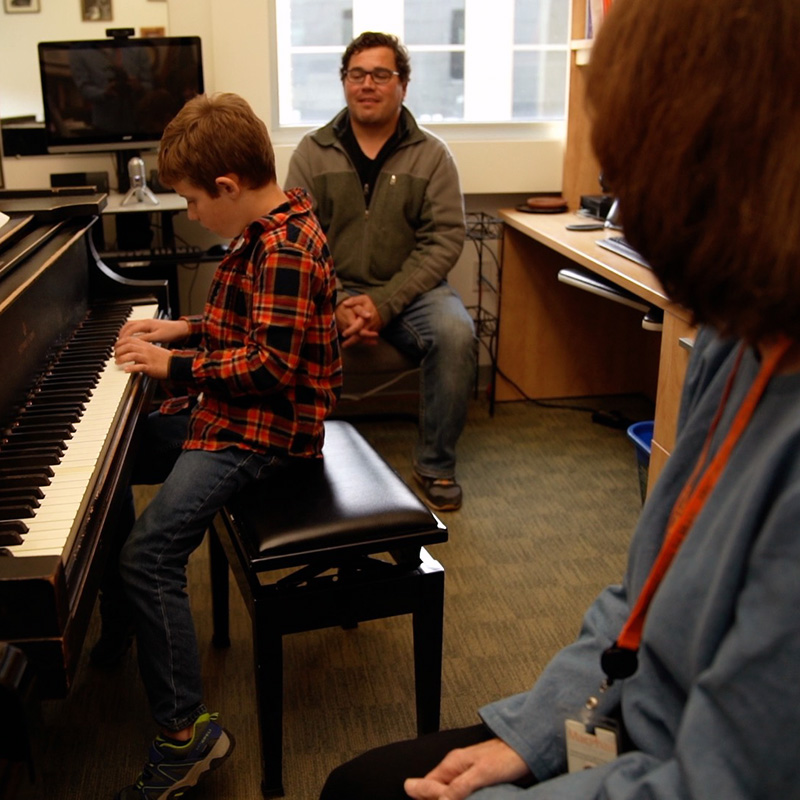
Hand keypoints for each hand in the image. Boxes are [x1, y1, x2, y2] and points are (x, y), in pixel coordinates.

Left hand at [114, 335, 171, 378]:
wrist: (175, 364)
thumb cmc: (163, 358)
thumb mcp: (152, 349)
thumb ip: (141, 348)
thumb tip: (130, 349)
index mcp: (145, 344)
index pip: (129, 339)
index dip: (119, 343)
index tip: (116, 347)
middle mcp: (145, 350)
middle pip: (128, 346)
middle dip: (118, 351)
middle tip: (115, 356)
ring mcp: (147, 358)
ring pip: (131, 355)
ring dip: (122, 359)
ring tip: (118, 362)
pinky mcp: (150, 367)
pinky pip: (139, 367)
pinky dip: (131, 368)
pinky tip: (126, 370)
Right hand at [117, 318, 189, 343]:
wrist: (179, 329)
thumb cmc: (170, 332)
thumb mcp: (157, 337)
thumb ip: (145, 339)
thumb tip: (134, 342)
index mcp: (146, 324)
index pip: (129, 329)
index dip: (123, 337)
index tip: (119, 344)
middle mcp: (144, 321)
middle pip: (127, 325)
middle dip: (121, 333)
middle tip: (117, 342)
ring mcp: (146, 322)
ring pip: (130, 325)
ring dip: (124, 332)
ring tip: (121, 340)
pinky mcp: (148, 325)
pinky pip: (135, 326)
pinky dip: (130, 331)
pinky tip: (130, 338)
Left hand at [335, 294, 381, 348]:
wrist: (384, 304)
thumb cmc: (370, 302)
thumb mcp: (362, 298)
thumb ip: (353, 301)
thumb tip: (344, 303)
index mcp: (366, 316)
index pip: (358, 326)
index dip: (351, 330)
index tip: (344, 334)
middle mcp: (370, 324)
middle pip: (361, 335)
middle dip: (352, 341)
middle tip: (343, 345)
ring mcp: (373, 328)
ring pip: (364, 338)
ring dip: (355, 342)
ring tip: (345, 345)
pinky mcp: (375, 330)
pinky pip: (368, 338)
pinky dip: (361, 341)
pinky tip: (353, 343)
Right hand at [404, 738, 530, 799]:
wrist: (525, 747)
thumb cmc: (506, 757)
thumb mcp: (482, 773)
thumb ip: (460, 786)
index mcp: (452, 763)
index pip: (427, 784)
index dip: (424, 797)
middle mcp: (456, 767)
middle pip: (435, 788)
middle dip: (435, 799)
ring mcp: (465, 772)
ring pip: (447, 791)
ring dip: (447, 799)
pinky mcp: (476, 778)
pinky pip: (459, 792)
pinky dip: (458, 799)